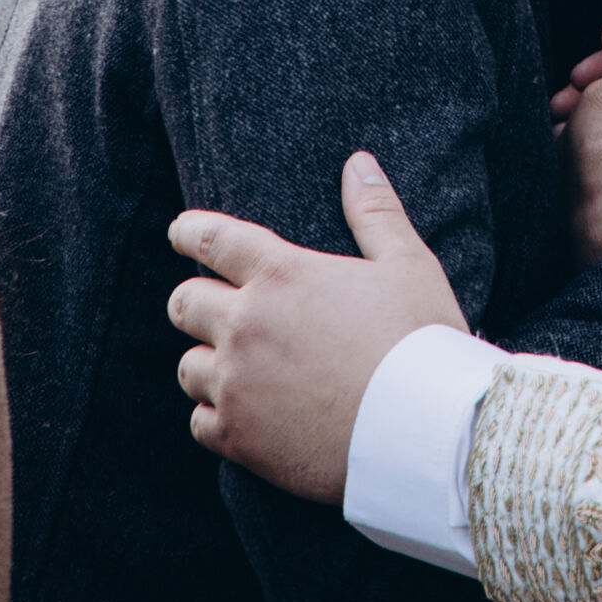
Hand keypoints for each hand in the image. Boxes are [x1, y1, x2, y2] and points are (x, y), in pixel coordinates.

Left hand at [167, 150, 466, 502]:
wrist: (421, 430)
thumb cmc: (419, 338)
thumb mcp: (406, 263)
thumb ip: (375, 210)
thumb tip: (357, 162)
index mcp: (280, 274)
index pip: (211, 238)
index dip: (188, 231)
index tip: (180, 232)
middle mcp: (246, 325)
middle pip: (183, 303)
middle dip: (194, 300)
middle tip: (215, 305)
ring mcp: (238, 385)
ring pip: (188, 367)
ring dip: (207, 361)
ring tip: (235, 365)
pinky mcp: (239, 439)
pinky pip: (200, 422)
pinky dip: (215, 415)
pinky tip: (243, 413)